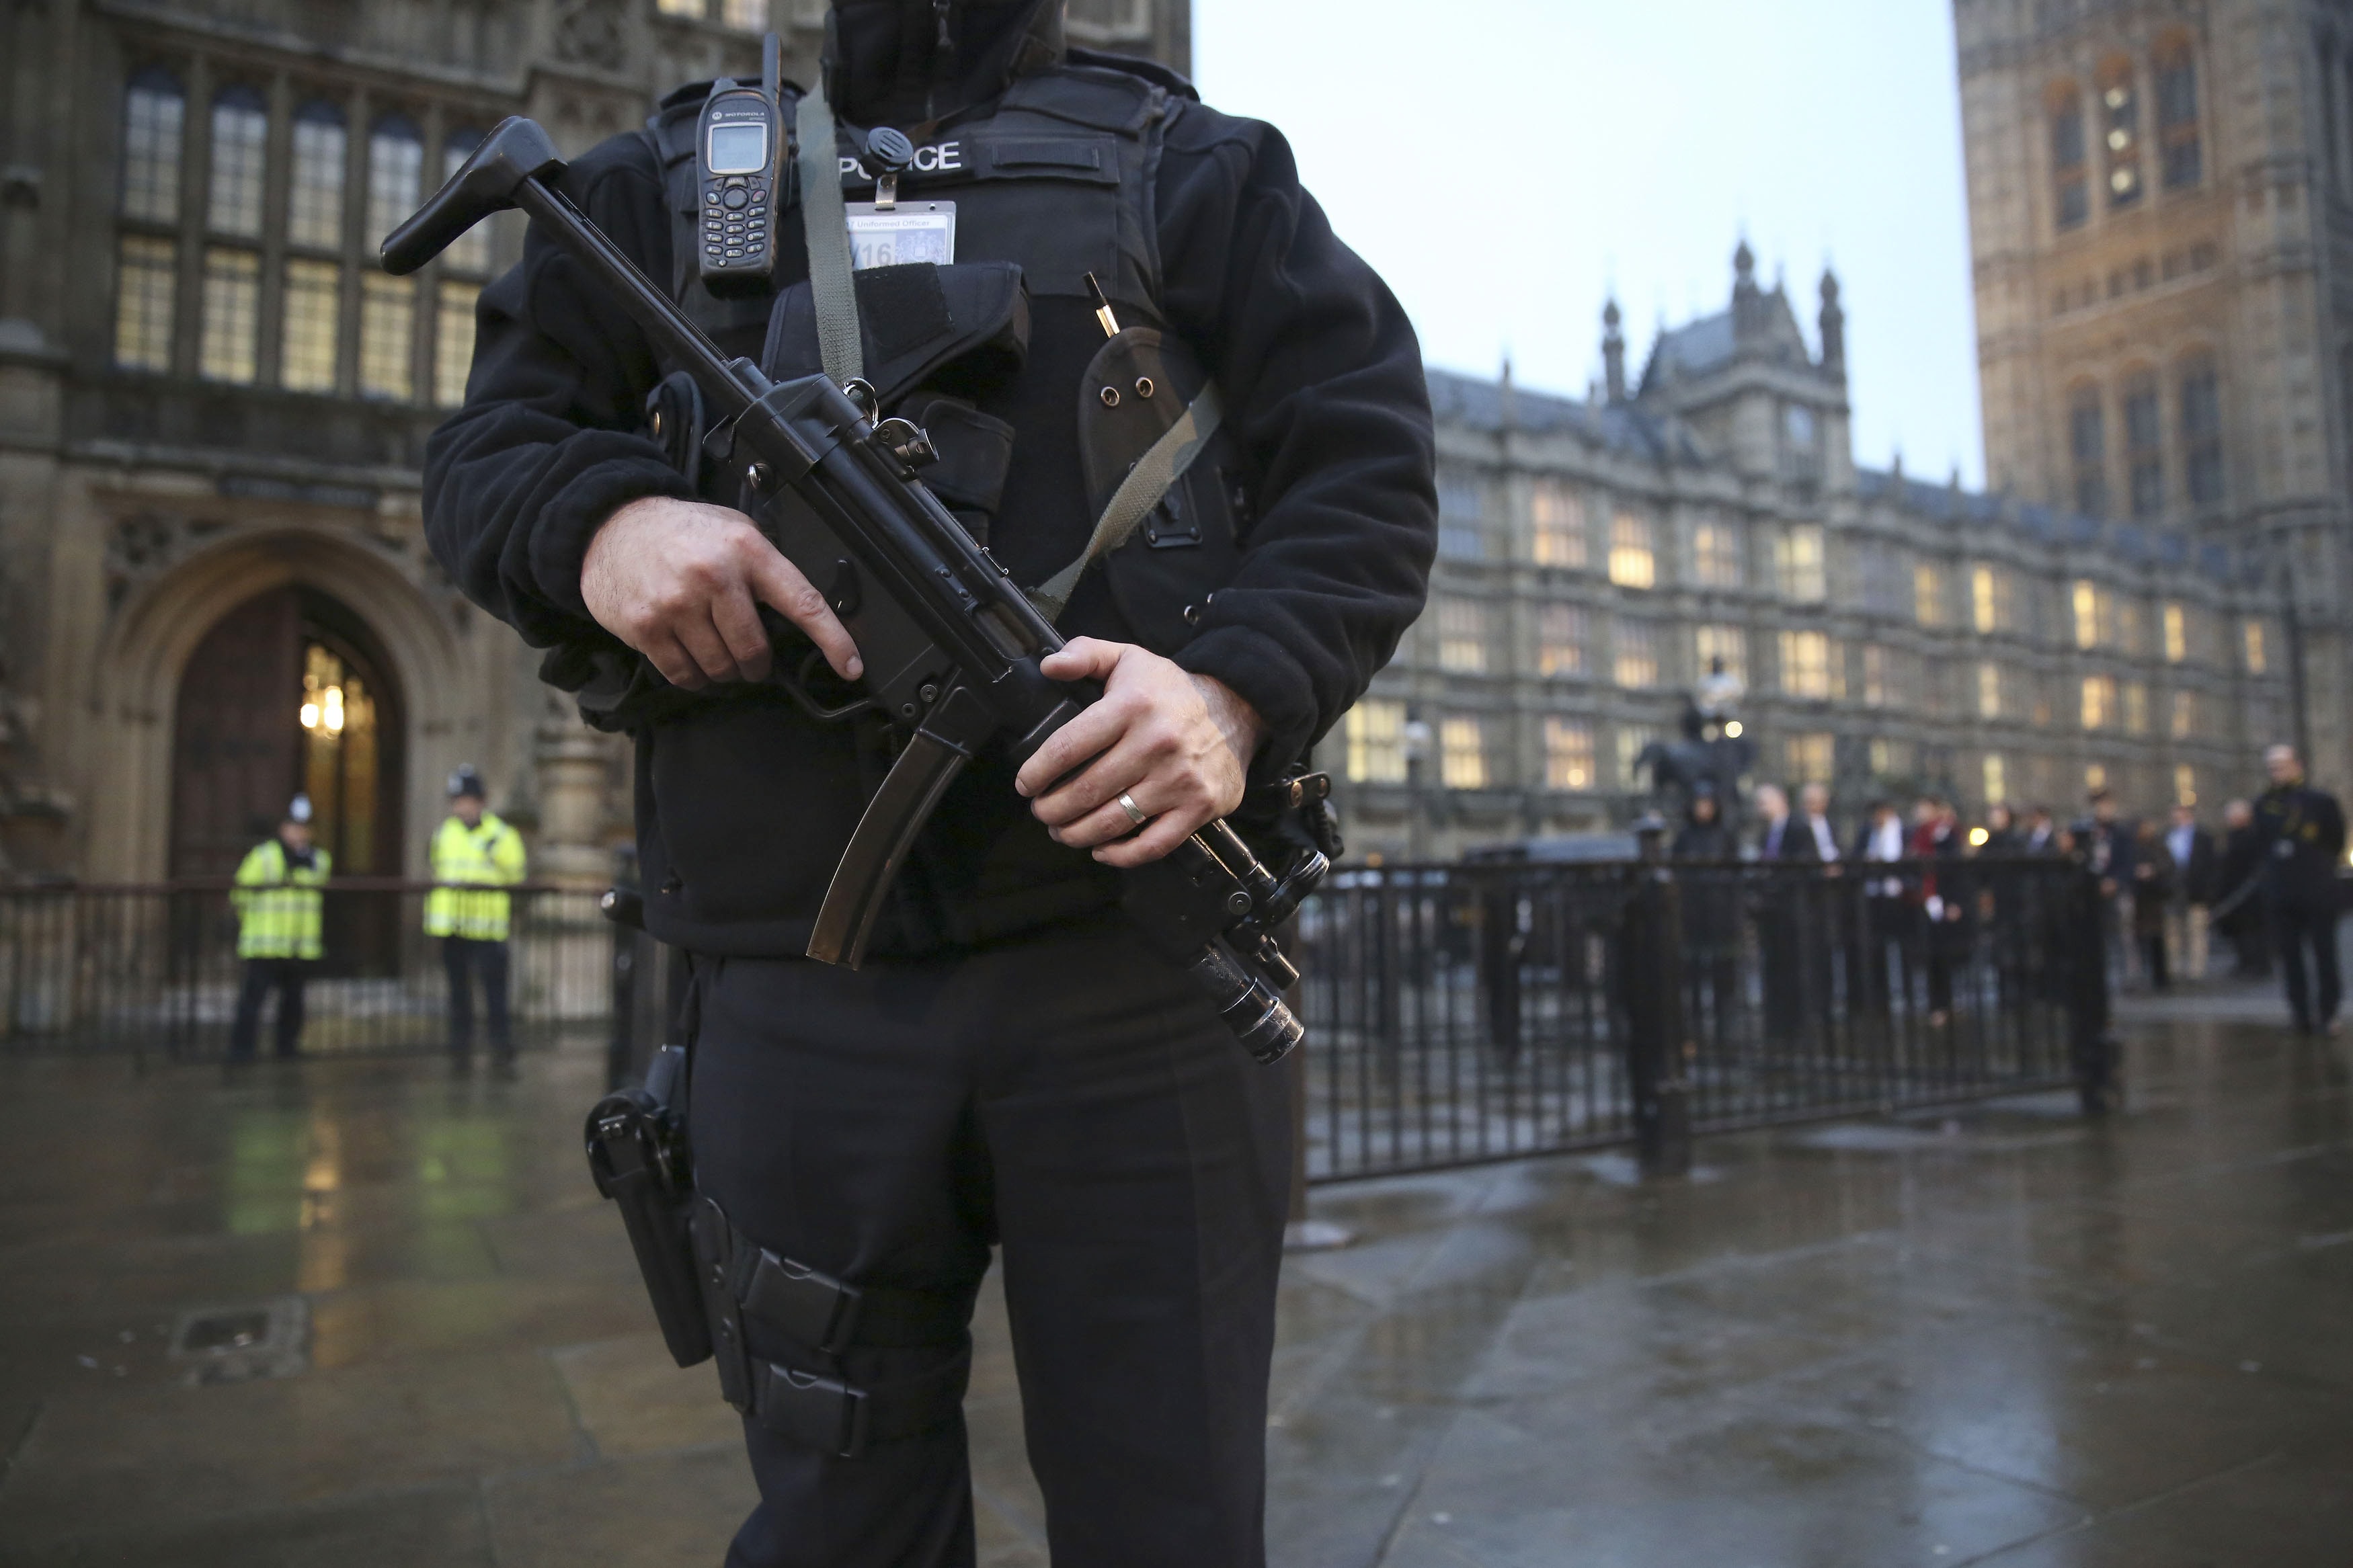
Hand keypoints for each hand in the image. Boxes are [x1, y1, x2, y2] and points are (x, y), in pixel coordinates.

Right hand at [581, 496, 860, 689]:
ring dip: (724, 670)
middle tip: (750, 657)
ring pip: (720, 668)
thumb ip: (768, 569)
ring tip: (714, 648)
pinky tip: (690, 656)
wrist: (612, 524)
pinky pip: (685, 675)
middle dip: (757, 665)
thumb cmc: (682, 533)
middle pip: (755, 651)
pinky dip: (694, 676)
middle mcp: (713, 576)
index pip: (803, 602)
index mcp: (747, 551)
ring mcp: (677, 603)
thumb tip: (806, 616)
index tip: (850, 666)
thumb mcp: (735, 532)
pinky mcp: (646, 626)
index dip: (832, 640)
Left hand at [1015, 637, 1263, 868]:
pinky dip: (1121, 855)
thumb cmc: (1172, 691)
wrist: (1238, 708)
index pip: (1068, 746)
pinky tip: (1101, 850)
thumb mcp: (1129, 658)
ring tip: (1063, 830)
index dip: (1038, 771)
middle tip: (1041, 811)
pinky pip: (1153, 845)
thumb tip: (1048, 666)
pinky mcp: (1199, 807)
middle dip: (1052, 809)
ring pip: (1113, 822)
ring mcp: (1180, 779)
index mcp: (1132, 705)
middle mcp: (1156, 743)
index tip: (1025, 783)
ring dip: (1077, 834)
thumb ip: (1085, 654)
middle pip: (1086, 791)